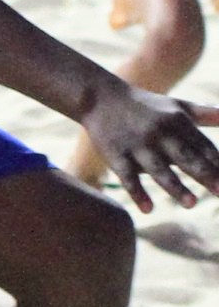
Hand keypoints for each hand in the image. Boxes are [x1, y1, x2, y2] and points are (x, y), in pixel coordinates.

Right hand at [83, 86, 218, 212]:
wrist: (100, 97)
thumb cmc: (147, 106)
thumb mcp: (178, 106)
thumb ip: (206, 114)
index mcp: (177, 122)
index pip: (203, 146)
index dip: (218, 163)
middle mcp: (158, 133)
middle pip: (185, 157)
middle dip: (204, 174)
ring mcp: (136, 145)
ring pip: (158, 169)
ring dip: (175, 187)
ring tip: (192, 204)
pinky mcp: (115, 155)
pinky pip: (127, 176)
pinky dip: (137, 193)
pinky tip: (148, 209)